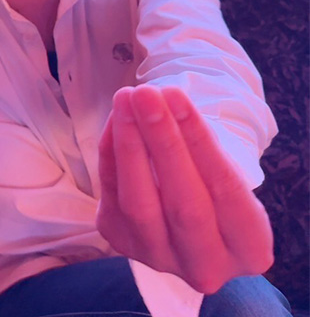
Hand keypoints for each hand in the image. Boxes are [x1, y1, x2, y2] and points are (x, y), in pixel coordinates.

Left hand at [97, 85, 273, 293]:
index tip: (177, 96)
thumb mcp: (226, 172)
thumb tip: (163, 102)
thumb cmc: (215, 189)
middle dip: (161, 141)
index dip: (198, 140)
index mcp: (249, 249)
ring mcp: (159, 259)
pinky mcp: (122, 243)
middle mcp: (206, 265)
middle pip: (183, 204)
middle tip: (146, 94)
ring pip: (139, 204)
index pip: (225, 190)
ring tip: (126, 99)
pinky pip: (111, 194)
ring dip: (129, 144)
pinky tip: (117, 119)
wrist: (192, 227)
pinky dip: (111, 152)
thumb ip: (201, 145)